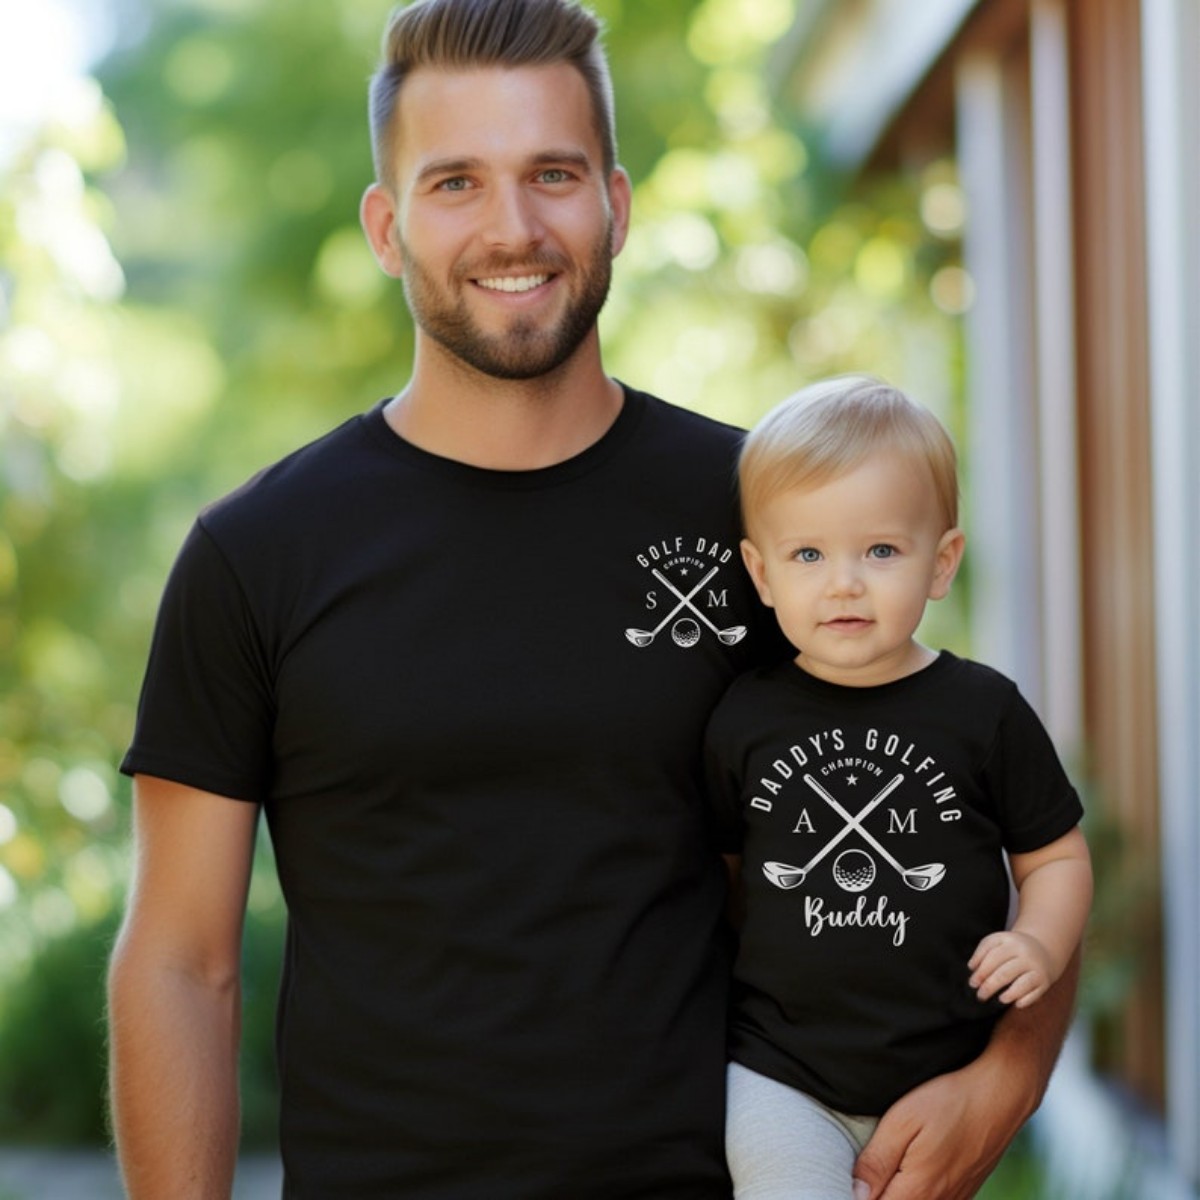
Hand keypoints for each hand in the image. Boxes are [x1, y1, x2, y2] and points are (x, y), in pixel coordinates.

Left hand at [851, 1054, 1032, 1199]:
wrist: (1001, 1096)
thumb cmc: (950, 1103)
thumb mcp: (902, 1121)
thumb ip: (876, 1161)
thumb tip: (856, 1193)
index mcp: (917, 1192)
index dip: (859, 1193)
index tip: (855, 1175)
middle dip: (877, 1192)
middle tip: (867, 1167)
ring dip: (895, 1191)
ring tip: (886, 1166)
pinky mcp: (964, 1193)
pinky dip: (916, 1192)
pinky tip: (910, 1170)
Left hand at [968, 930, 1054, 1007]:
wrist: (1042, 949)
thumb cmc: (1011, 948)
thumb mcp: (997, 942)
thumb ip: (982, 952)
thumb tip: (972, 968)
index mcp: (1010, 941)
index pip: (993, 956)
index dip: (981, 970)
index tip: (973, 983)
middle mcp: (1024, 953)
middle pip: (1005, 972)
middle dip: (990, 986)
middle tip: (980, 995)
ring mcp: (1036, 967)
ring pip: (1023, 983)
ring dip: (1010, 993)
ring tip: (1000, 999)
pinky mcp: (1045, 980)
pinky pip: (1036, 992)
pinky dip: (1026, 999)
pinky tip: (1016, 1004)